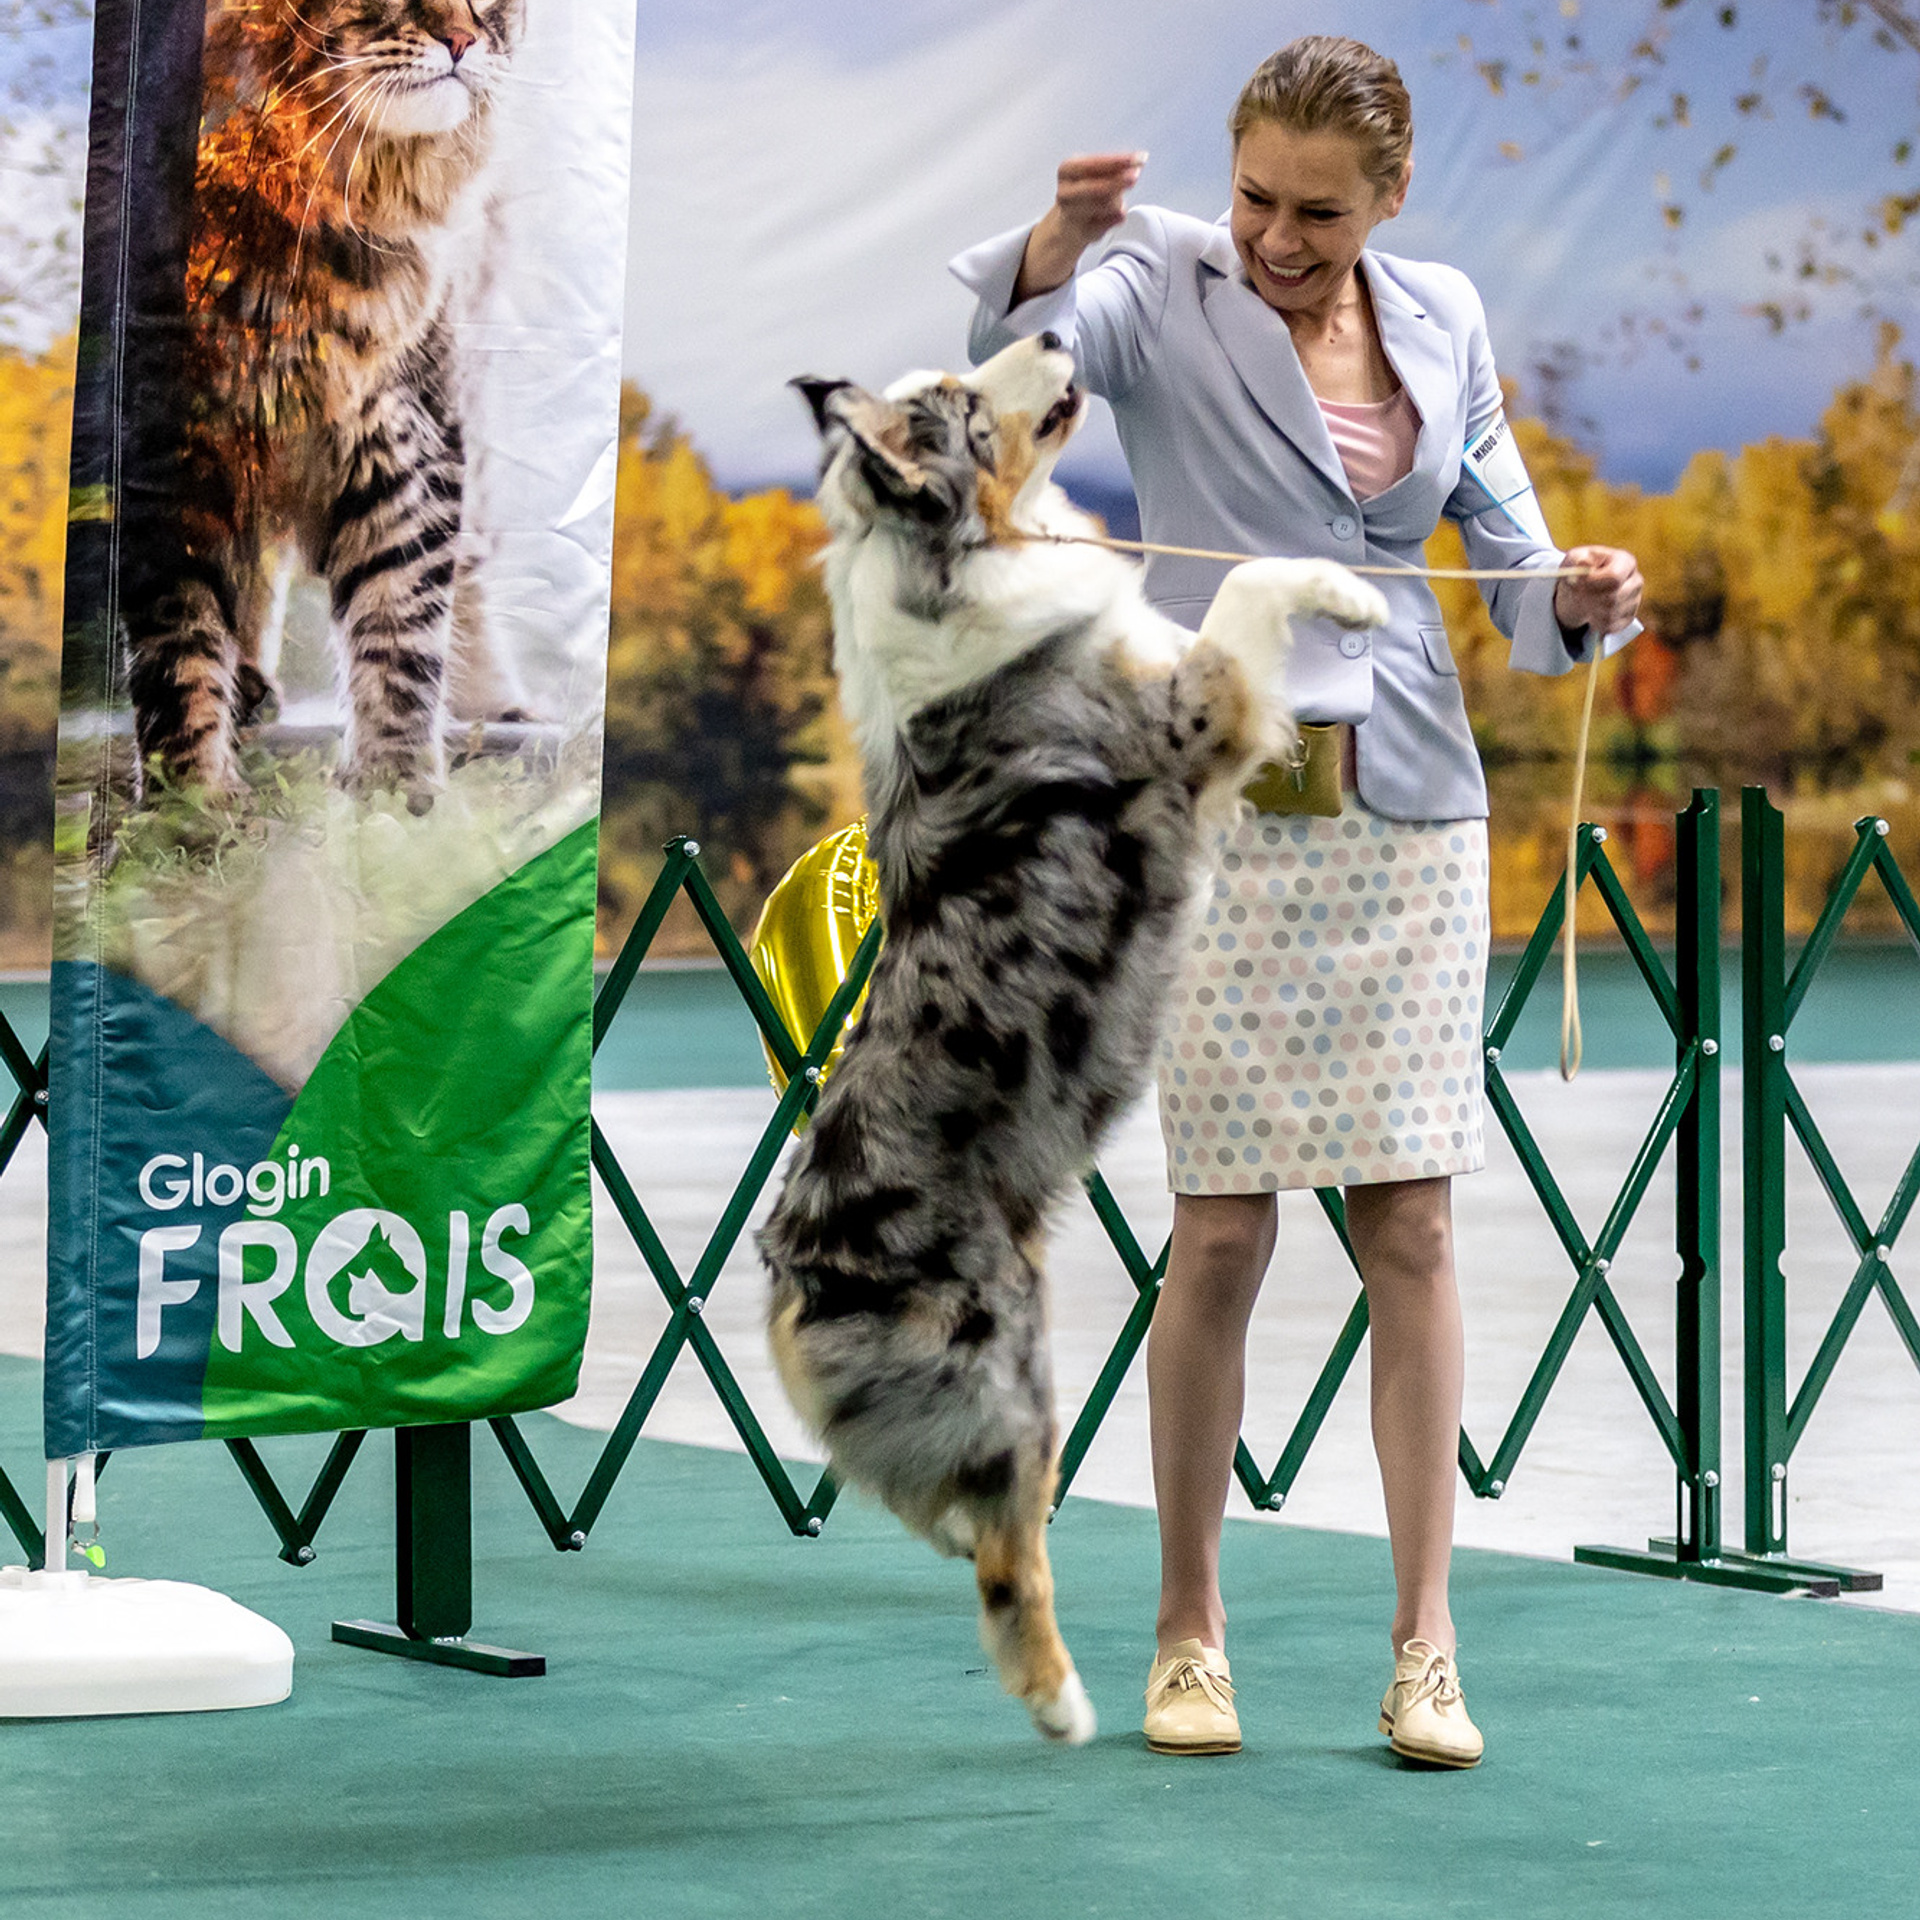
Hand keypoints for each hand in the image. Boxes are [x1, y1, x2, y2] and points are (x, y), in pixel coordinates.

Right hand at [1014, 151, 1146, 301]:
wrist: (1070, 222)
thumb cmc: (1090, 191)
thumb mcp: (1100, 174)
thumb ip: (1116, 168)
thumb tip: (1138, 163)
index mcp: (1067, 170)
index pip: (1094, 163)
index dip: (1118, 161)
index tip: (1140, 157)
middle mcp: (1064, 192)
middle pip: (1093, 188)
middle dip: (1116, 182)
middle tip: (1136, 176)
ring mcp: (1069, 214)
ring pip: (1100, 206)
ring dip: (1116, 202)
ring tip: (1120, 200)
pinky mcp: (1080, 233)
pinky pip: (1103, 226)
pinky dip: (1114, 219)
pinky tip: (1120, 215)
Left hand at [1553, 544, 1642, 635]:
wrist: (1580, 590)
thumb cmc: (1578, 571)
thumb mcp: (1572, 561)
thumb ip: (1577, 561)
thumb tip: (1584, 563)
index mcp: (1625, 561)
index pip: (1614, 577)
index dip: (1593, 584)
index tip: (1577, 585)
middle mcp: (1635, 580)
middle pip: (1612, 599)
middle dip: (1589, 600)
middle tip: (1576, 595)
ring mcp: (1635, 600)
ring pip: (1610, 615)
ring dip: (1590, 612)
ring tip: (1583, 603)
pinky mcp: (1629, 618)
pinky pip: (1610, 627)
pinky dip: (1595, 623)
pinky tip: (1591, 613)